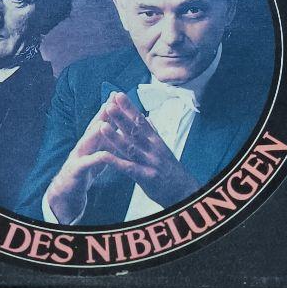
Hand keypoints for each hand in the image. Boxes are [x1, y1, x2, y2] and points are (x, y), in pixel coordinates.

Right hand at [43, 99, 128, 223]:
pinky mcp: (77, 171)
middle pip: (93, 126)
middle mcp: (83, 145)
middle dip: (102, 113)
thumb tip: (120, 129)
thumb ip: (108, 142)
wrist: (68, 192)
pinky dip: (94, 159)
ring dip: (95, 132)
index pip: (101, 121)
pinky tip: (103, 155)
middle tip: (111, 100)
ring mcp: (78, 157)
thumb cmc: (85, 171)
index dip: (109, 109)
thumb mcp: (99, 154)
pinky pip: (86, 164)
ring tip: (103, 122)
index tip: (119, 95)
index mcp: (91, 141)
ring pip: (87, 142)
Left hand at [100, 92, 200, 206]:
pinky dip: (115, 161)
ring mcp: (149, 162)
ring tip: (102, 125)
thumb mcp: (164, 150)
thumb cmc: (172, 172)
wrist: (184, 192)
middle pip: (135, 130)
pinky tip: (104, 155)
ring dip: (115, 136)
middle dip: (122, 116)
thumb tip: (148, 119)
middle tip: (109, 103)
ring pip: (130, 147)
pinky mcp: (146, 177)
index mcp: (156, 141)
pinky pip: (128, 168)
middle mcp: (153, 149)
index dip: (129, 108)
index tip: (119, 95)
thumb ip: (154, 134)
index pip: (142, 121)